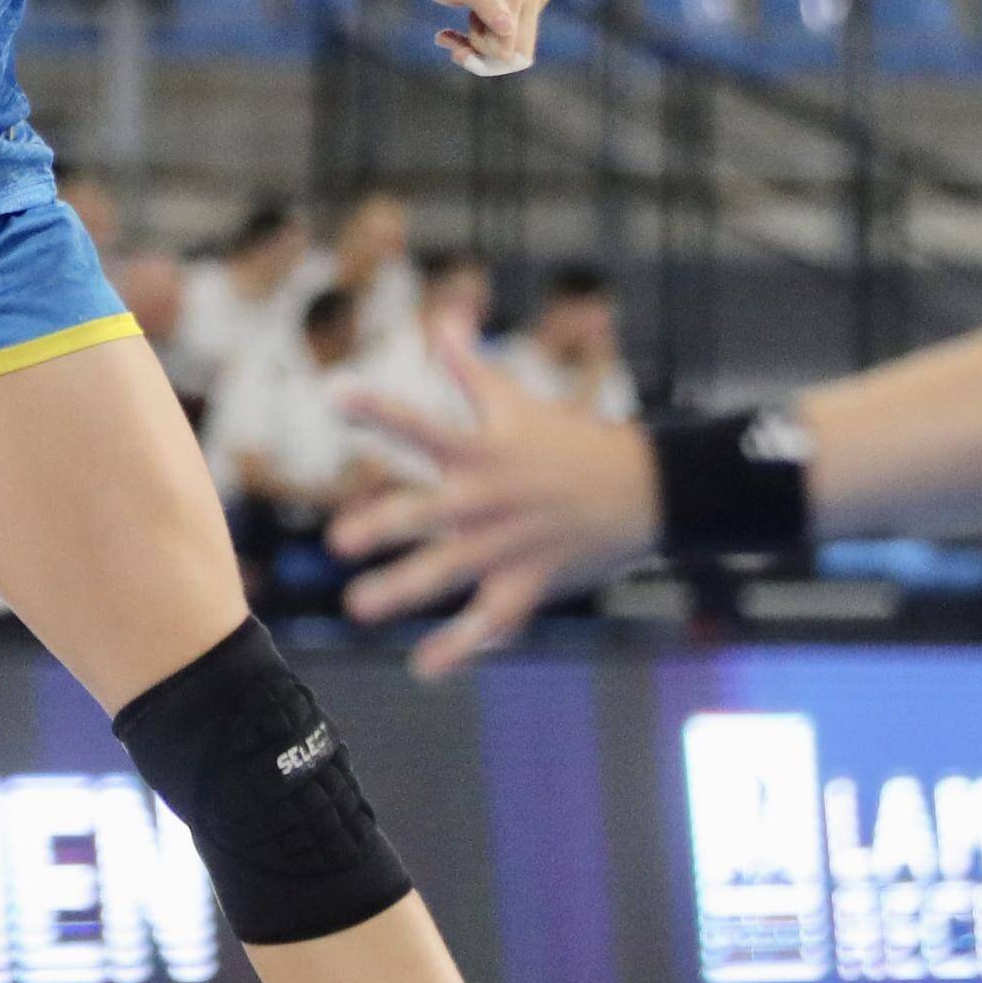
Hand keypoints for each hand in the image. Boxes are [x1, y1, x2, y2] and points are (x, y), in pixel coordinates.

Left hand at [329, 322, 665, 678]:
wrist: (646, 489)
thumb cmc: (571, 440)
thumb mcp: (518, 400)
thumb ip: (468, 365)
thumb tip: (442, 317)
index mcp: (480, 449)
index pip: (421, 423)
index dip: (378, 408)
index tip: (335, 396)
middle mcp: (488, 498)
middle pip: (429, 513)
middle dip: (385, 527)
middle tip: (340, 541)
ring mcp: (508, 544)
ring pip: (450, 572)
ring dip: (404, 589)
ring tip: (359, 604)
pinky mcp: (530, 582)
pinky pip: (491, 620)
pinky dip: (460, 646)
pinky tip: (424, 665)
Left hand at [411, 0, 548, 80]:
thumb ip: (484, 3)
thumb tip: (508, 28)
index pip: (510, 51)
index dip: (479, 53)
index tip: (450, 42)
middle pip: (515, 53)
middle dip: (481, 53)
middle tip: (449, 39)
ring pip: (511, 48)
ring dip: (477, 47)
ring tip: (450, 34)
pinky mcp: (524, 1)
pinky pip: (508, 39)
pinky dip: (480, 40)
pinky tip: (454, 33)